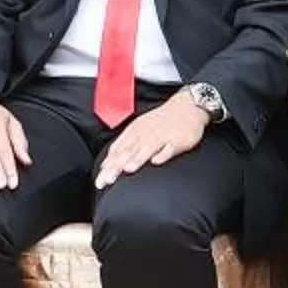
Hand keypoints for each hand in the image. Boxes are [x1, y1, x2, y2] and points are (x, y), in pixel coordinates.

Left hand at [96, 89, 210, 186]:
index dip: (108, 165)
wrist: (187, 106)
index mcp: (135, 132)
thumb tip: (106, 164)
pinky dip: (163, 154)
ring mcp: (163, 136)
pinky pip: (170, 148)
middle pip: (129, 152)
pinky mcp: (178, 139)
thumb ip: (123, 146)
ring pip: (148, 148)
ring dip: (138, 158)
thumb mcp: (139, 128)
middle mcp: (146, 134)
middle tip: (107, 181)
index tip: (100, 181)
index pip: (118, 150)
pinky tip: (157, 161)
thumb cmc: (160, 121)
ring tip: (128, 169)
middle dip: (117, 166)